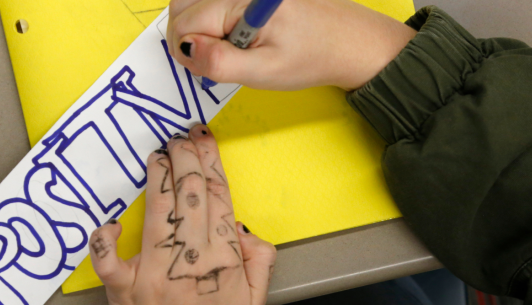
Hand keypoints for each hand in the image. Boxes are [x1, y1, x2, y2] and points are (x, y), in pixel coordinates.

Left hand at [88, 124, 276, 304]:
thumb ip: (259, 261)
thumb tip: (243, 228)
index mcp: (222, 261)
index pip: (218, 199)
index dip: (211, 164)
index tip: (204, 141)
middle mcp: (188, 262)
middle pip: (189, 197)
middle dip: (185, 159)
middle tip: (181, 137)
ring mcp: (154, 275)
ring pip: (157, 214)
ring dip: (157, 179)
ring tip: (158, 155)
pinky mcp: (124, 290)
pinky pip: (108, 260)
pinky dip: (105, 239)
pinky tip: (110, 220)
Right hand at [167, 0, 416, 90]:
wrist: (347, 42)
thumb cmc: (309, 59)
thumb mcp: (264, 72)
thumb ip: (220, 63)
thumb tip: (185, 50)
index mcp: (241, 1)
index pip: (184, 21)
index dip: (187, 52)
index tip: (208, 69)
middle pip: (183, 6)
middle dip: (189, 38)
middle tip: (218, 60)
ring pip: (194, 1)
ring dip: (199, 28)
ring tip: (229, 47)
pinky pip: (213, 1)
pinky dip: (212, 19)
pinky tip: (233, 34)